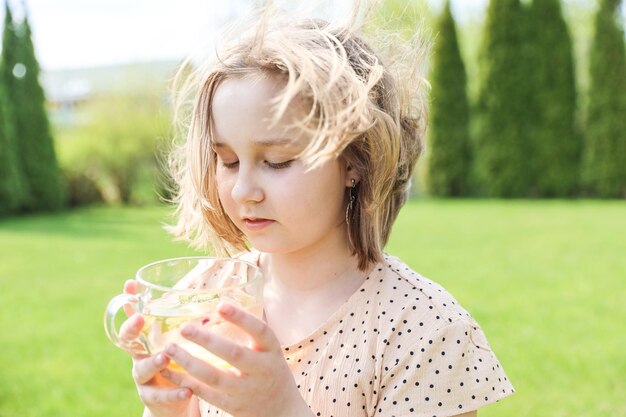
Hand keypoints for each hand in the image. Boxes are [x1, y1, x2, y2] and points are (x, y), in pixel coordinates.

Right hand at [119, 280, 196, 416]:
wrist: (171, 403)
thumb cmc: (176, 364)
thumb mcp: (176, 342)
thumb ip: (181, 323)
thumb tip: (200, 292)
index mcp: (145, 340)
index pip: (134, 317)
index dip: (130, 301)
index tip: (130, 284)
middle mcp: (139, 356)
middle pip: (129, 341)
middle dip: (132, 329)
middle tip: (140, 319)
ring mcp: (143, 377)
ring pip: (142, 368)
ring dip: (153, 361)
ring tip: (164, 356)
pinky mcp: (153, 398)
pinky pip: (161, 395)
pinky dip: (174, 393)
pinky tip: (188, 390)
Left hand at [160, 303, 312, 416]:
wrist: (281, 409)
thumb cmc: (270, 369)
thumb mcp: (269, 350)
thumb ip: (251, 333)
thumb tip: (221, 302)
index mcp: (271, 351)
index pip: (260, 331)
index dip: (241, 318)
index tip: (220, 305)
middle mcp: (261, 370)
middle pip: (233, 355)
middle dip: (207, 341)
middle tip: (185, 328)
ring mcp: (246, 390)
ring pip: (214, 377)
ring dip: (189, 362)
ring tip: (170, 348)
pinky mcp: (232, 406)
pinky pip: (205, 394)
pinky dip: (185, 382)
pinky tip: (170, 371)